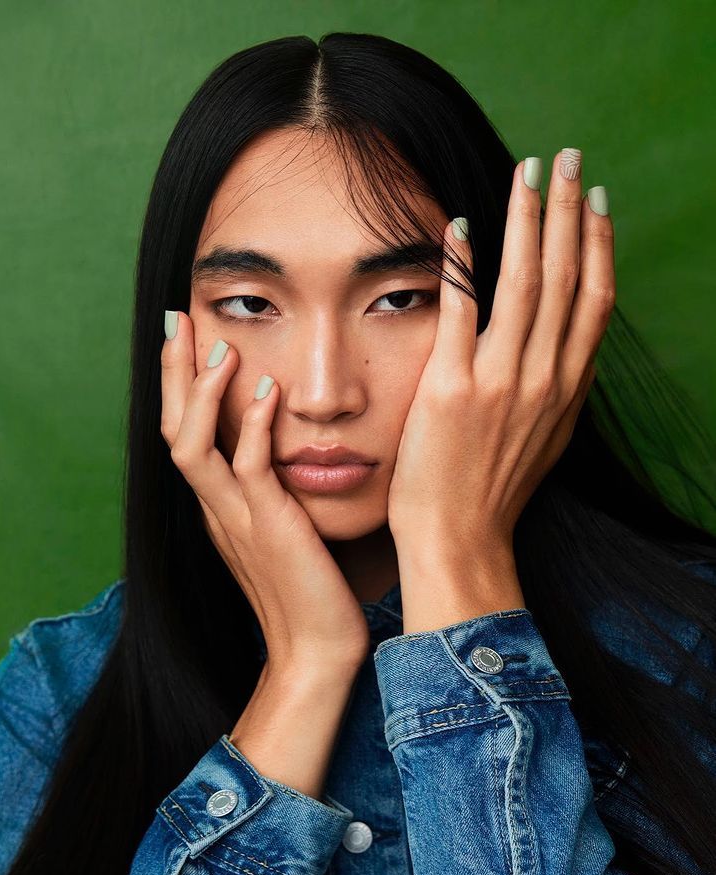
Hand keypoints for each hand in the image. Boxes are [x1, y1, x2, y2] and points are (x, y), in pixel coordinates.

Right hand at [161, 312, 369, 675]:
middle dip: (173, 373)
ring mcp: (235, 518)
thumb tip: (289, 454)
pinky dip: (252, 426)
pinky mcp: (266, 528)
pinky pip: (247, 468)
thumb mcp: (284, 530)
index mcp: (218, 505)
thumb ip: (275, 492)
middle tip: (177, 319)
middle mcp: (216, 507)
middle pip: (172, 428)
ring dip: (200, 392)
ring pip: (193, 444)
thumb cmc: (310, 590)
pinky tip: (266, 389)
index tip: (190, 339)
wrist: (316, 652)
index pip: (185, 432)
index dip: (181, 385)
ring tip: (218, 345)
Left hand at [387, 148, 613, 558]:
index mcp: (568, 389)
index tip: (596, 201)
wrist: (460, 540)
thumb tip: (574, 353)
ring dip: (529, 220)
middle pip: (566, 277)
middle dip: (569, 210)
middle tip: (569, 158)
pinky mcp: (451, 390)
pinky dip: (462, 266)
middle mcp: (543, 378)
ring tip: (529, 172)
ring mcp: (499, 382)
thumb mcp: (548, 441)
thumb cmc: (496, 493)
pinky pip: (460, 313)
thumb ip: (561, 392)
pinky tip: (460, 225)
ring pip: (525, 283)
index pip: (596, 300)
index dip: (600, 244)